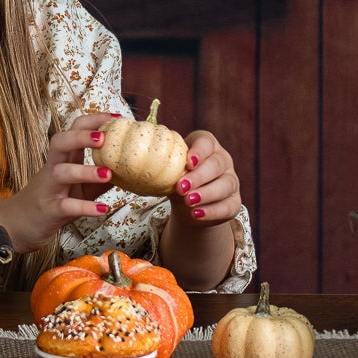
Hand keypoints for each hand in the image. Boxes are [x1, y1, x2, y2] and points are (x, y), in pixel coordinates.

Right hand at [0, 111, 120, 256]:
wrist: (19, 224)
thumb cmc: (53, 200)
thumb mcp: (79, 187)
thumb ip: (99, 177)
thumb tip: (128, 169)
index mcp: (62, 158)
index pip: (74, 129)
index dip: (93, 121)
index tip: (116, 118)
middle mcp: (53, 168)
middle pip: (60, 142)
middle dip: (81, 136)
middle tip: (104, 137)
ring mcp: (50, 188)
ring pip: (62, 172)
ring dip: (84, 171)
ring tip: (108, 174)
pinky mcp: (49, 209)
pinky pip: (66, 206)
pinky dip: (84, 207)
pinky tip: (102, 209)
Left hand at [159, 130, 244, 290]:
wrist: (189, 204)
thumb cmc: (174, 178)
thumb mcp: (166, 169)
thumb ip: (155, 162)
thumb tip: (123, 156)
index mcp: (206, 145)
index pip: (206, 142)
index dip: (199, 151)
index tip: (187, 161)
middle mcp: (223, 160)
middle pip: (216, 165)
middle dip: (199, 176)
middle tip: (181, 187)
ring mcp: (231, 181)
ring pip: (225, 185)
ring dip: (206, 194)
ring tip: (188, 201)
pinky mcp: (234, 202)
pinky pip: (229, 206)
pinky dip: (212, 211)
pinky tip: (197, 214)